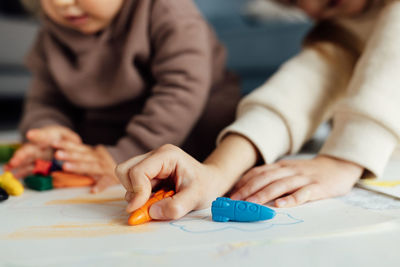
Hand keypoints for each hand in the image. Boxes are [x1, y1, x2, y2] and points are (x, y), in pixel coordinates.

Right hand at [6, 125, 80, 177]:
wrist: (60, 146)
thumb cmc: (62, 139)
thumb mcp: (67, 136)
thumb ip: (69, 139)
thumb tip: (72, 141)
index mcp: (47, 138)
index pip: (42, 136)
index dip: (37, 135)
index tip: (30, 134)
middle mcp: (38, 147)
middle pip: (29, 150)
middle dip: (21, 155)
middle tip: (14, 160)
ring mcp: (36, 157)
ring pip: (25, 160)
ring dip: (17, 165)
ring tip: (8, 169)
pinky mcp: (36, 166)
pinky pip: (28, 170)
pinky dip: (21, 173)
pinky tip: (14, 176)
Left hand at [54, 142, 118, 192]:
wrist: (128, 170)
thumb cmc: (103, 166)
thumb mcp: (92, 158)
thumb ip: (79, 156)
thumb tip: (56, 154)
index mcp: (93, 153)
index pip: (79, 147)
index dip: (67, 144)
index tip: (54, 143)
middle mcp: (99, 159)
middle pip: (84, 156)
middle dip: (70, 154)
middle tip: (57, 154)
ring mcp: (106, 168)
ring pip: (92, 166)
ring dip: (79, 166)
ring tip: (65, 167)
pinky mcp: (112, 179)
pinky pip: (106, 182)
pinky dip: (100, 185)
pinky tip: (93, 190)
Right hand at [115, 144, 225, 219]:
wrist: (211, 182)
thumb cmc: (205, 185)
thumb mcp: (196, 198)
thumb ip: (175, 207)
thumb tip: (151, 212)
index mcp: (167, 155)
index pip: (139, 171)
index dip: (137, 192)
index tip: (139, 209)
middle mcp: (155, 156)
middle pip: (125, 170)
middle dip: (132, 190)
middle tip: (147, 204)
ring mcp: (150, 163)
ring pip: (126, 177)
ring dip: (135, 194)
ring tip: (157, 201)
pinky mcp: (148, 173)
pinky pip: (132, 185)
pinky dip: (139, 196)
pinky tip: (157, 199)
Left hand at [230, 155, 363, 207]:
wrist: (337, 166)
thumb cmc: (308, 172)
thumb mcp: (288, 170)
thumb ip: (272, 177)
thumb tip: (248, 189)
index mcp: (280, 167)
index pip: (258, 172)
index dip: (243, 182)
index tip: (230, 193)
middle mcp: (289, 170)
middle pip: (265, 178)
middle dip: (248, 190)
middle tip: (235, 201)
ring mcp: (303, 178)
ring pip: (280, 185)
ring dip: (264, 195)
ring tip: (251, 204)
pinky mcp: (317, 187)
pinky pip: (303, 193)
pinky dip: (291, 199)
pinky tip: (281, 205)